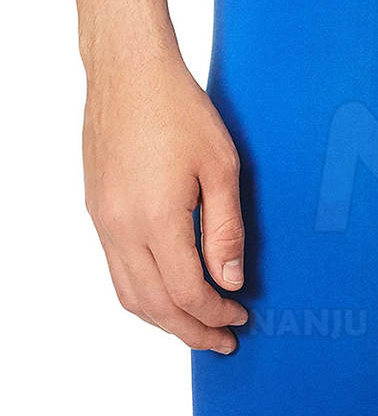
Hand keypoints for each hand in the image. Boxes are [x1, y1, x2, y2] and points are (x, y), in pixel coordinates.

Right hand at [83, 43, 246, 351]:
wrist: (129, 73)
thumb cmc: (180, 111)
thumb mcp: (222, 169)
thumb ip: (226, 232)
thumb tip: (230, 282)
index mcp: (155, 219)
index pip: (187, 291)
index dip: (216, 313)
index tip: (242, 318)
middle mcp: (120, 227)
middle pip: (154, 305)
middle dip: (190, 330)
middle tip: (222, 342)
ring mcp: (103, 220)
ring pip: (129, 293)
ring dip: (163, 319)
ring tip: (196, 327)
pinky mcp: (97, 210)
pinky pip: (117, 269)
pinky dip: (143, 293)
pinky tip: (168, 292)